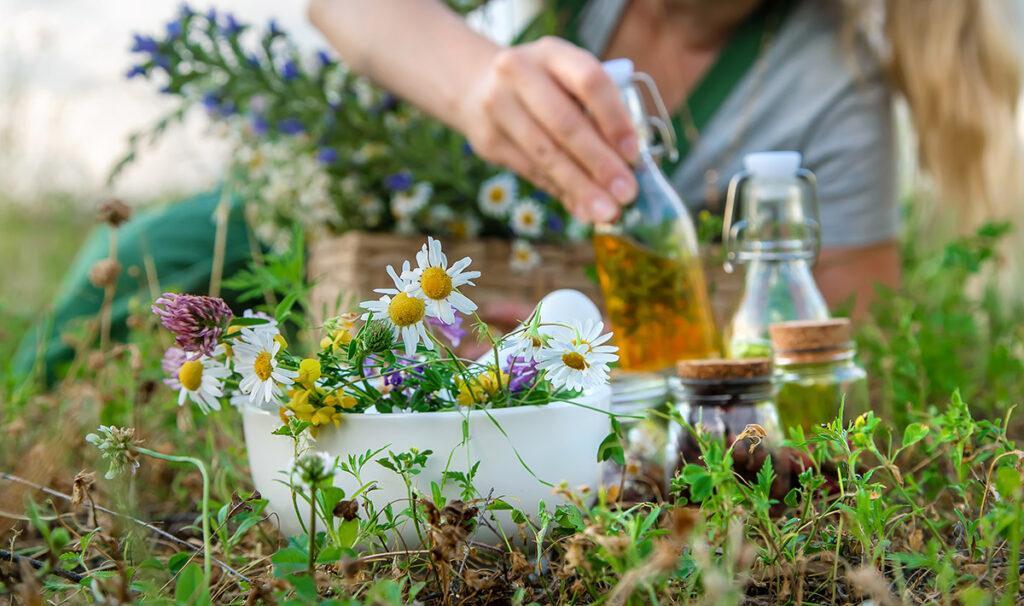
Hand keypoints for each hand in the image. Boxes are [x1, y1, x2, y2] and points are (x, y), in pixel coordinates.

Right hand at [458, 36, 638, 222]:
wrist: (477, 85)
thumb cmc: (543, 86)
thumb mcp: (568, 80)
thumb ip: (596, 113)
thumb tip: (629, 167)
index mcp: (552, 53)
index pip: (589, 81)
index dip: (614, 119)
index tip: (634, 154)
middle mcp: (520, 73)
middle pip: (565, 123)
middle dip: (599, 163)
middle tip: (626, 194)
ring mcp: (498, 106)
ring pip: (545, 154)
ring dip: (580, 187)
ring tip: (606, 211)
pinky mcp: (487, 140)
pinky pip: (531, 171)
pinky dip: (560, 192)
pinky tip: (581, 209)